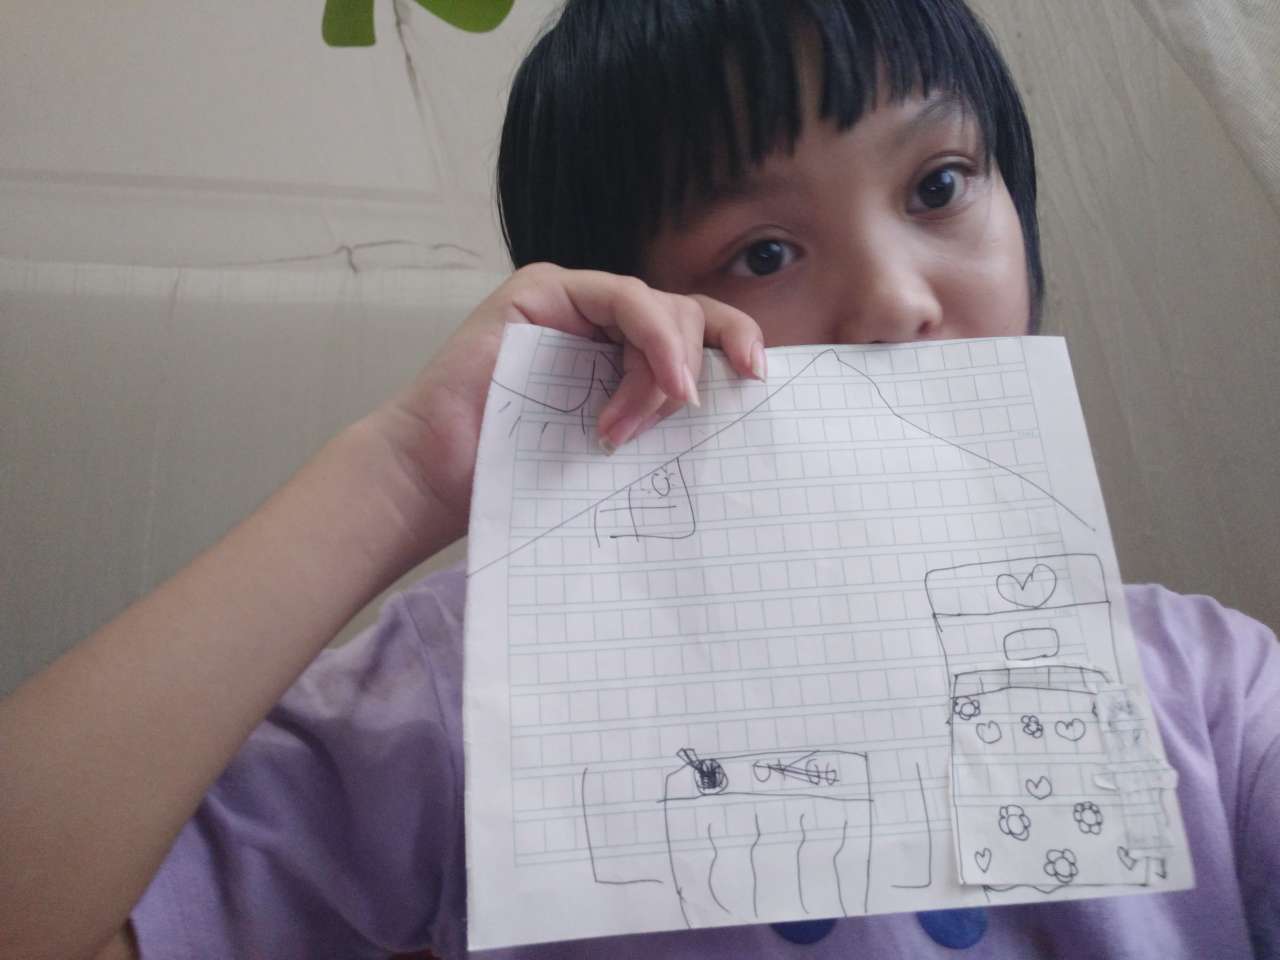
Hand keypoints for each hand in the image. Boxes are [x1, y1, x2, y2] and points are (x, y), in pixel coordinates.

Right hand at [368, 263, 765, 549]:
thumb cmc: (522, 473)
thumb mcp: (616, 446)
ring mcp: (575, 301)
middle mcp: (604, 321)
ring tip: (627, 427)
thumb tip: (732, 418)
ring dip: (662, 367)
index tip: (759, 381)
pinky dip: (651, 337)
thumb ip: (659, 418)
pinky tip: (662, 383)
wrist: (440, 477)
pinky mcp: (545, 290)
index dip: (736, 345)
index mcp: (624, 354)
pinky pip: (623, 297)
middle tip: (689, 415)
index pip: (698, 334)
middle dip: (697, 365)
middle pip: (688, 314)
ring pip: (661, 306)